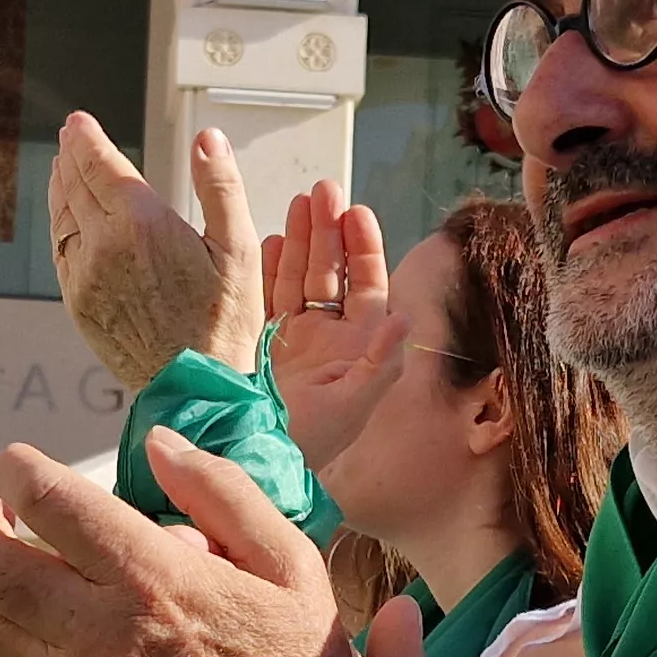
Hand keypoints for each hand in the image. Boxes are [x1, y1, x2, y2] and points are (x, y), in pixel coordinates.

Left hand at [0, 430, 380, 656]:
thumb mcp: (292, 568)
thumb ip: (222, 493)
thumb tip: (157, 443)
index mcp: (155, 579)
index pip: (47, 501)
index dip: (17, 470)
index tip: (18, 468)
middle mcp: (100, 634)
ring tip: (14, 577)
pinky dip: (3, 653)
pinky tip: (36, 644)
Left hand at [52, 117, 261, 391]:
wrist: (194, 388)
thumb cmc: (221, 326)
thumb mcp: (238, 250)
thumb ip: (220, 187)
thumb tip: (209, 141)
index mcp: (142, 225)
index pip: (100, 165)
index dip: (86, 138)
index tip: (78, 123)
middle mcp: (104, 247)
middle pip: (76, 184)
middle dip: (72, 155)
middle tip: (71, 136)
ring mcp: (85, 276)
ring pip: (62, 216)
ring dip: (61, 185)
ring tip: (64, 167)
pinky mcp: (78, 303)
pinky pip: (60, 251)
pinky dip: (59, 223)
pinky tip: (66, 217)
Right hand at [264, 180, 407, 466]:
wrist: (251, 466)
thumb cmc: (305, 447)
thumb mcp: (350, 409)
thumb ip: (379, 365)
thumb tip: (405, 318)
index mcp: (356, 348)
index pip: (367, 287)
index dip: (363, 248)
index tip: (356, 212)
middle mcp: (327, 339)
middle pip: (332, 271)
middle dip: (328, 230)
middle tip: (322, 190)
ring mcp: (292, 338)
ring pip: (299, 276)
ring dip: (298, 239)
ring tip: (297, 203)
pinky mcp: (259, 342)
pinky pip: (265, 295)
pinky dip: (264, 268)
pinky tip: (265, 241)